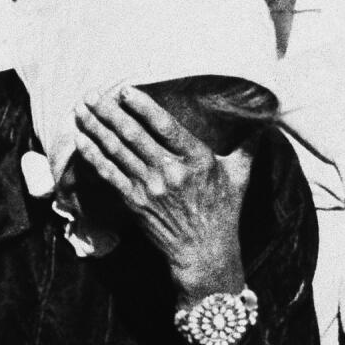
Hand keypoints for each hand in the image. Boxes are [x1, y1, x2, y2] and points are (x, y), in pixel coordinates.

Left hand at [76, 88, 246, 299]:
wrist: (205, 253)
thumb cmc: (224, 212)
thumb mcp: (240, 177)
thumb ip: (248, 146)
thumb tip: (264, 122)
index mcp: (198, 160)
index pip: (165, 126)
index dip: (143, 107)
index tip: (125, 90)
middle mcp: (171, 172)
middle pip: (133, 135)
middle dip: (108, 112)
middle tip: (92, 95)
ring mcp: (150, 188)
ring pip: (117, 151)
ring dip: (95, 128)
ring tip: (81, 110)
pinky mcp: (135, 202)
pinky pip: (109, 174)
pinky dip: (93, 156)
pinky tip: (81, 140)